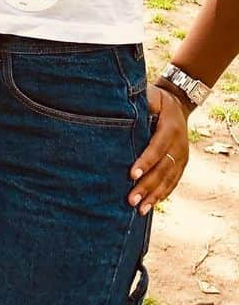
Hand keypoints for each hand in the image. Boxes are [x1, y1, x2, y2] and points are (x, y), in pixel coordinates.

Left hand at [128, 84, 190, 214]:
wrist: (178, 104)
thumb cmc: (157, 99)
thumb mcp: (151, 95)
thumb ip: (141, 103)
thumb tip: (121, 105)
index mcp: (170, 129)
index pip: (157, 148)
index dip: (145, 162)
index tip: (131, 174)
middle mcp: (179, 146)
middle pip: (163, 169)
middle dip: (147, 185)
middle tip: (131, 199)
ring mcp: (182, 157)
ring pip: (169, 179)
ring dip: (154, 195)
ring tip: (139, 209)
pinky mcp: (181, 164)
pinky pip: (173, 182)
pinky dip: (162, 194)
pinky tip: (150, 205)